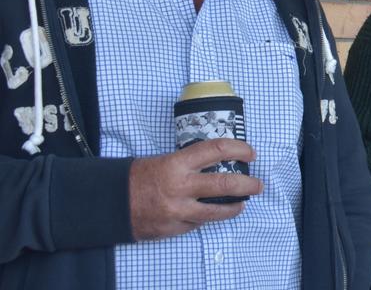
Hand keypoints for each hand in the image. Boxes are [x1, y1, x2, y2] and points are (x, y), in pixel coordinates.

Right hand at [129, 139, 262, 240]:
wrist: (108, 202)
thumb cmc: (135, 177)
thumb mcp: (163, 160)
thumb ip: (188, 162)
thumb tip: (216, 162)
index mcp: (177, 163)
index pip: (216, 150)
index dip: (239, 149)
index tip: (250, 152)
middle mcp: (180, 187)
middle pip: (225, 183)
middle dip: (247, 184)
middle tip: (257, 184)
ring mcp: (177, 210)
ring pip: (217, 211)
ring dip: (234, 207)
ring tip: (242, 203)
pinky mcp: (173, 228)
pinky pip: (197, 223)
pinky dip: (206, 217)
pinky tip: (212, 213)